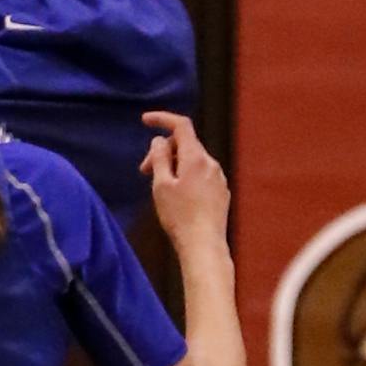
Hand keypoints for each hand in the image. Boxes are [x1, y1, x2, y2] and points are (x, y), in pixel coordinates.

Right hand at [141, 112, 229, 246]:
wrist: (204, 247)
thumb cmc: (179, 216)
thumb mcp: (161, 185)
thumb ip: (159, 157)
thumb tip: (160, 140)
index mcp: (196, 158)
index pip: (181, 125)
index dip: (162, 118)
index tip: (145, 120)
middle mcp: (211, 164)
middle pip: (184, 145)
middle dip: (163, 151)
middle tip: (143, 171)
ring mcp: (219, 179)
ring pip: (192, 161)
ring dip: (173, 166)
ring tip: (159, 187)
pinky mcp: (221, 193)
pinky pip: (201, 175)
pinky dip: (186, 176)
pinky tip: (177, 197)